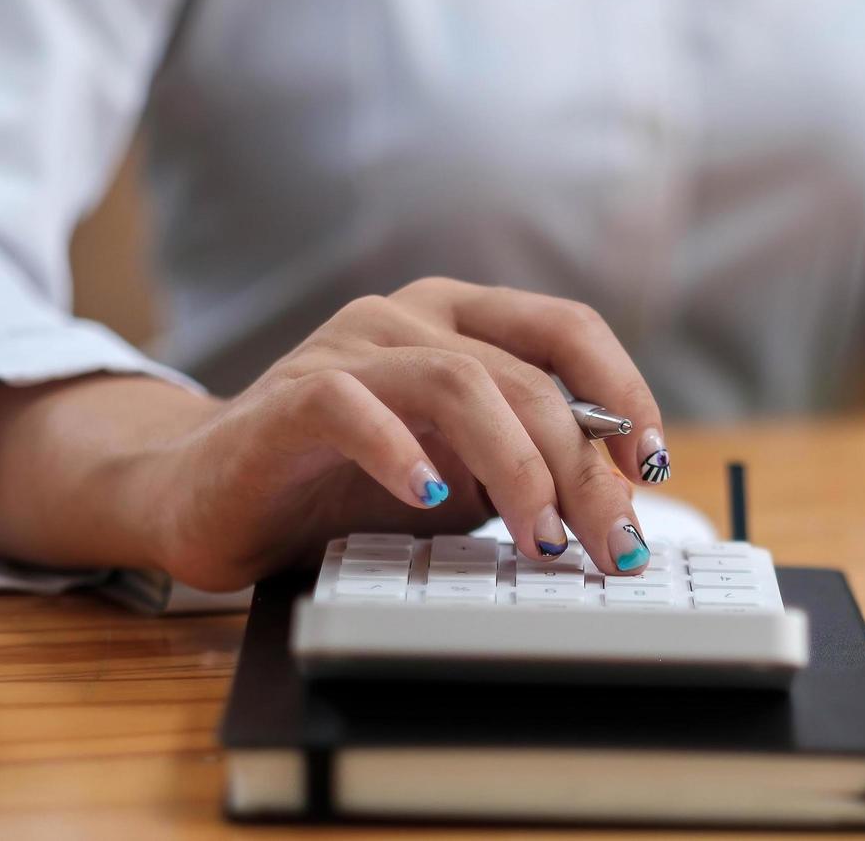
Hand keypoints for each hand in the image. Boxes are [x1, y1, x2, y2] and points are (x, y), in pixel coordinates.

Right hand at [0, 278, 670, 590]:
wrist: (210, 499)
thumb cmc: (345, 487)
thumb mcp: (462, 480)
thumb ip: (530, 471)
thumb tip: (621, 507)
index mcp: (461, 321)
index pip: (567, 330)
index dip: (624, 391)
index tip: (654, 466)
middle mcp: (409, 318)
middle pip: (528, 376)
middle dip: (584, 468)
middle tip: (612, 545)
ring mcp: (347, 348)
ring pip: (461, 381)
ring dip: (518, 467)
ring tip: (540, 538)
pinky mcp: (289, 397)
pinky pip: (355, 405)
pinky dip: (404, 453)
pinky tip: (432, 500)